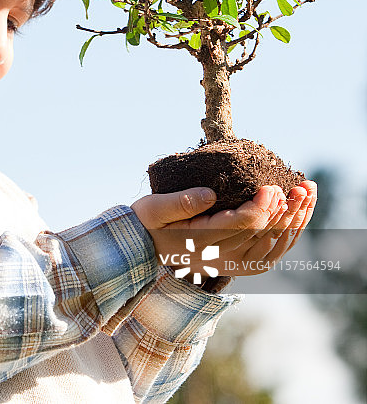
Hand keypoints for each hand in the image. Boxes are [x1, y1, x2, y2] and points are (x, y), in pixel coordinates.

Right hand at [132, 181, 316, 277]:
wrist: (142, 248)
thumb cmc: (147, 221)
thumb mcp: (154, 208)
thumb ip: (181, 202)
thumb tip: (211, 194)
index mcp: (200, 241)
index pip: (241, 227)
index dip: (262, 208)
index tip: (273, 187)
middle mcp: (220, 257)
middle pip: (262, 234)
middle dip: (286, 209)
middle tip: (301, 186)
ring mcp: (230, 263)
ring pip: (272, 245)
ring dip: (293, 220)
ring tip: (306, 194)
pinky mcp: (236, 263)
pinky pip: (269, 253)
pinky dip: (287, 234)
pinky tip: (297, 215)